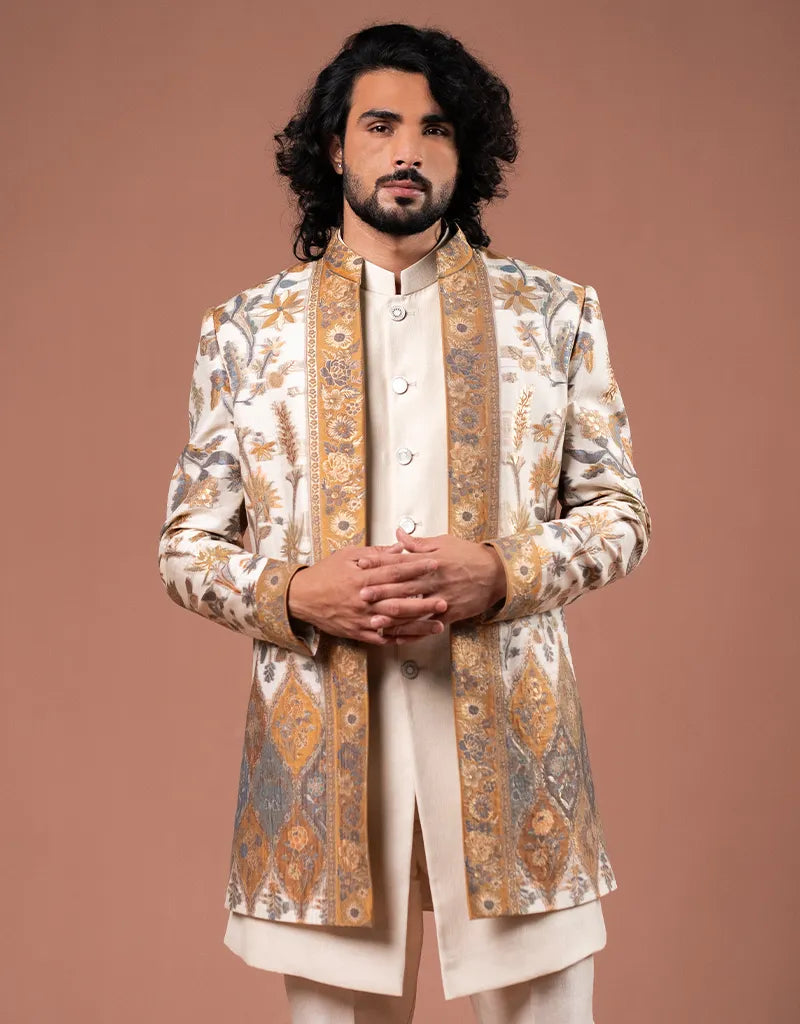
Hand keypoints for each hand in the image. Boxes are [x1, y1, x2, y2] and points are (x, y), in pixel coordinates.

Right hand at [287, 541, 446, 645]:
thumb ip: (375, 553)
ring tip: (438, 624)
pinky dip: (400, 638)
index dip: (415, 568)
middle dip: (423, 601)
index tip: (434, 564)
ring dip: (418, 624)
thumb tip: (399, 548)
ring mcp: (361, 619)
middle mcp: (363, 600)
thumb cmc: (325, 574)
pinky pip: (382, 638)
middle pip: (399, 600)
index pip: (394, 572)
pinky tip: (416, 638)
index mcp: (361, 577)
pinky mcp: (358, 633)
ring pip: (395, 622)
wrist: (301, 598)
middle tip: (444, 599)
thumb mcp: (347, 556)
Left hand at [356, 527, 505, 634]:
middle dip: (381, 591)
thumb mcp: (444, 543)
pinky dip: (413, 632)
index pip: (400, 562)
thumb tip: (398, 535)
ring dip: (393, 615)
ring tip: (374, 620)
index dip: (380, 564)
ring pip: (414, 609)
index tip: (362, 566)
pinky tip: (398, 637)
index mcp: (430, 561)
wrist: (497, 573)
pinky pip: (428, 625)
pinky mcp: (450, 614)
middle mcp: (434, 580)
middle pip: (403, 587)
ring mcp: (442, 598)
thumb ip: (418, 543)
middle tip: (361, 595)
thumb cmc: (469, 555)